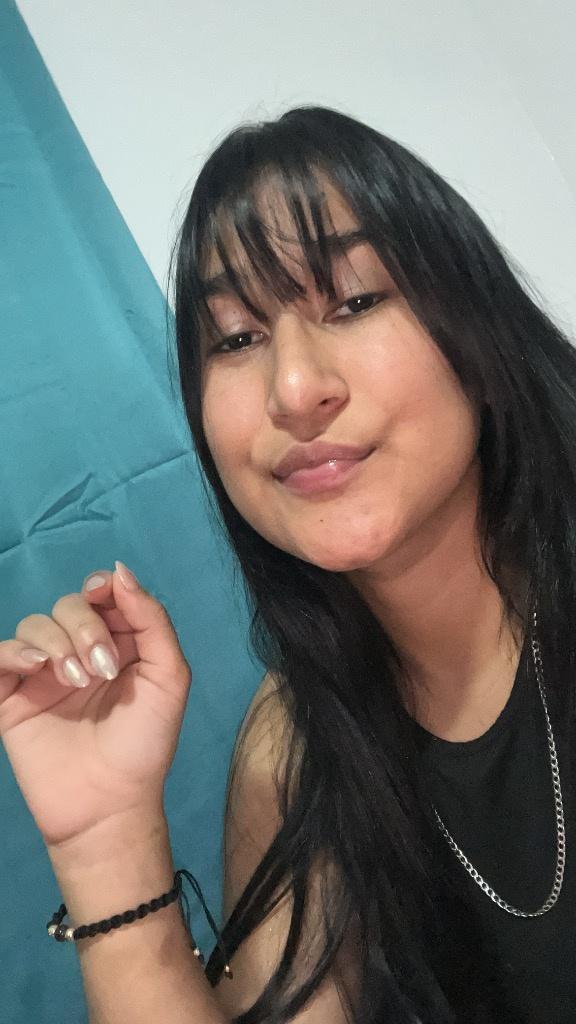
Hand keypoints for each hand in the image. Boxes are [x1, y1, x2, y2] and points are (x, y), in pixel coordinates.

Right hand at [0, 563, 190, 850]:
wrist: (110, 804)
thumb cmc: (145, 743)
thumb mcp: (168, 676)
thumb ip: (151, 620)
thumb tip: (120, 571)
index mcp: (118, 643)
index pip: (102, 595)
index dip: (102, 588)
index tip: (104, 598)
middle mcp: (79, 651)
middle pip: (68, 605)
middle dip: (84, 626)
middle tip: (102, 668)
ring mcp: (44, 674)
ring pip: (34, 624)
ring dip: (55, 641)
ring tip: (76, 680)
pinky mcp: (12, 697)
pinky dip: (13, 651)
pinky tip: (37, 667)